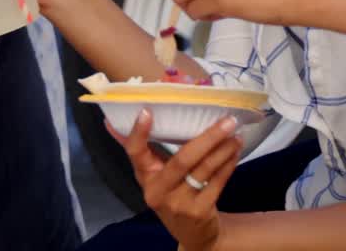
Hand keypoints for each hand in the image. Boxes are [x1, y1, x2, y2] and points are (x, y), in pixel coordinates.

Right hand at [111, 109, 242, 250]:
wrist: (192, 234)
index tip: (146, 111)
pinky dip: (228, 165)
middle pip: (182, 160)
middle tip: (226, 120)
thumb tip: (110, 121)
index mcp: (144, 176)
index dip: (139, 133)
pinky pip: (217, 183)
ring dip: (222, 149)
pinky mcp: (199, 212)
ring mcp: (179, 204)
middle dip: (207, 138)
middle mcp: (157, 191)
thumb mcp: (153, 176)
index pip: (135, 153)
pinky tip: (235, 151)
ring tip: (235, 133)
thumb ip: (141, 150)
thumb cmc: (171, 194)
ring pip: (203, 170)